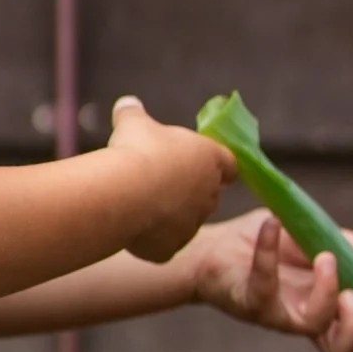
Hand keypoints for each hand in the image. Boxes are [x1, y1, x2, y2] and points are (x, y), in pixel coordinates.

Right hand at [104, 94, 236, 263]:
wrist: (125, 192)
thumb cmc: (137, 151)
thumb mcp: (133, 123)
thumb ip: (133, 113)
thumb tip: (126, 103)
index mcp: (210, 159)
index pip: (227, 164)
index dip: (213, 163)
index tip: (198, 162)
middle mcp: (208, 194)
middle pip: (206, 194)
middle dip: (187, 190)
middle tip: (160, 182)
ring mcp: (192, 225)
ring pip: (185, 222)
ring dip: (170, 215)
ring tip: (141, 205)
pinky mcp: (172, 248)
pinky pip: (164, 244)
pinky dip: (152, 238)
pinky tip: (132, 227)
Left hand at [189, 208, 352, 351]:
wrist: (211, 247)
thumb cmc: (264, 244)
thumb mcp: (312, 238)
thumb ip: (346, 247)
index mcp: (324, 309)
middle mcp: (303, 320)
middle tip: (352, 296)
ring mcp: (276, 315)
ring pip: (311, 325)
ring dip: (327, 291)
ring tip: (324, 257)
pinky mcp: (248, 302)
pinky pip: (264, 284)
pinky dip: (270, 250)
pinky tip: (273, 225)